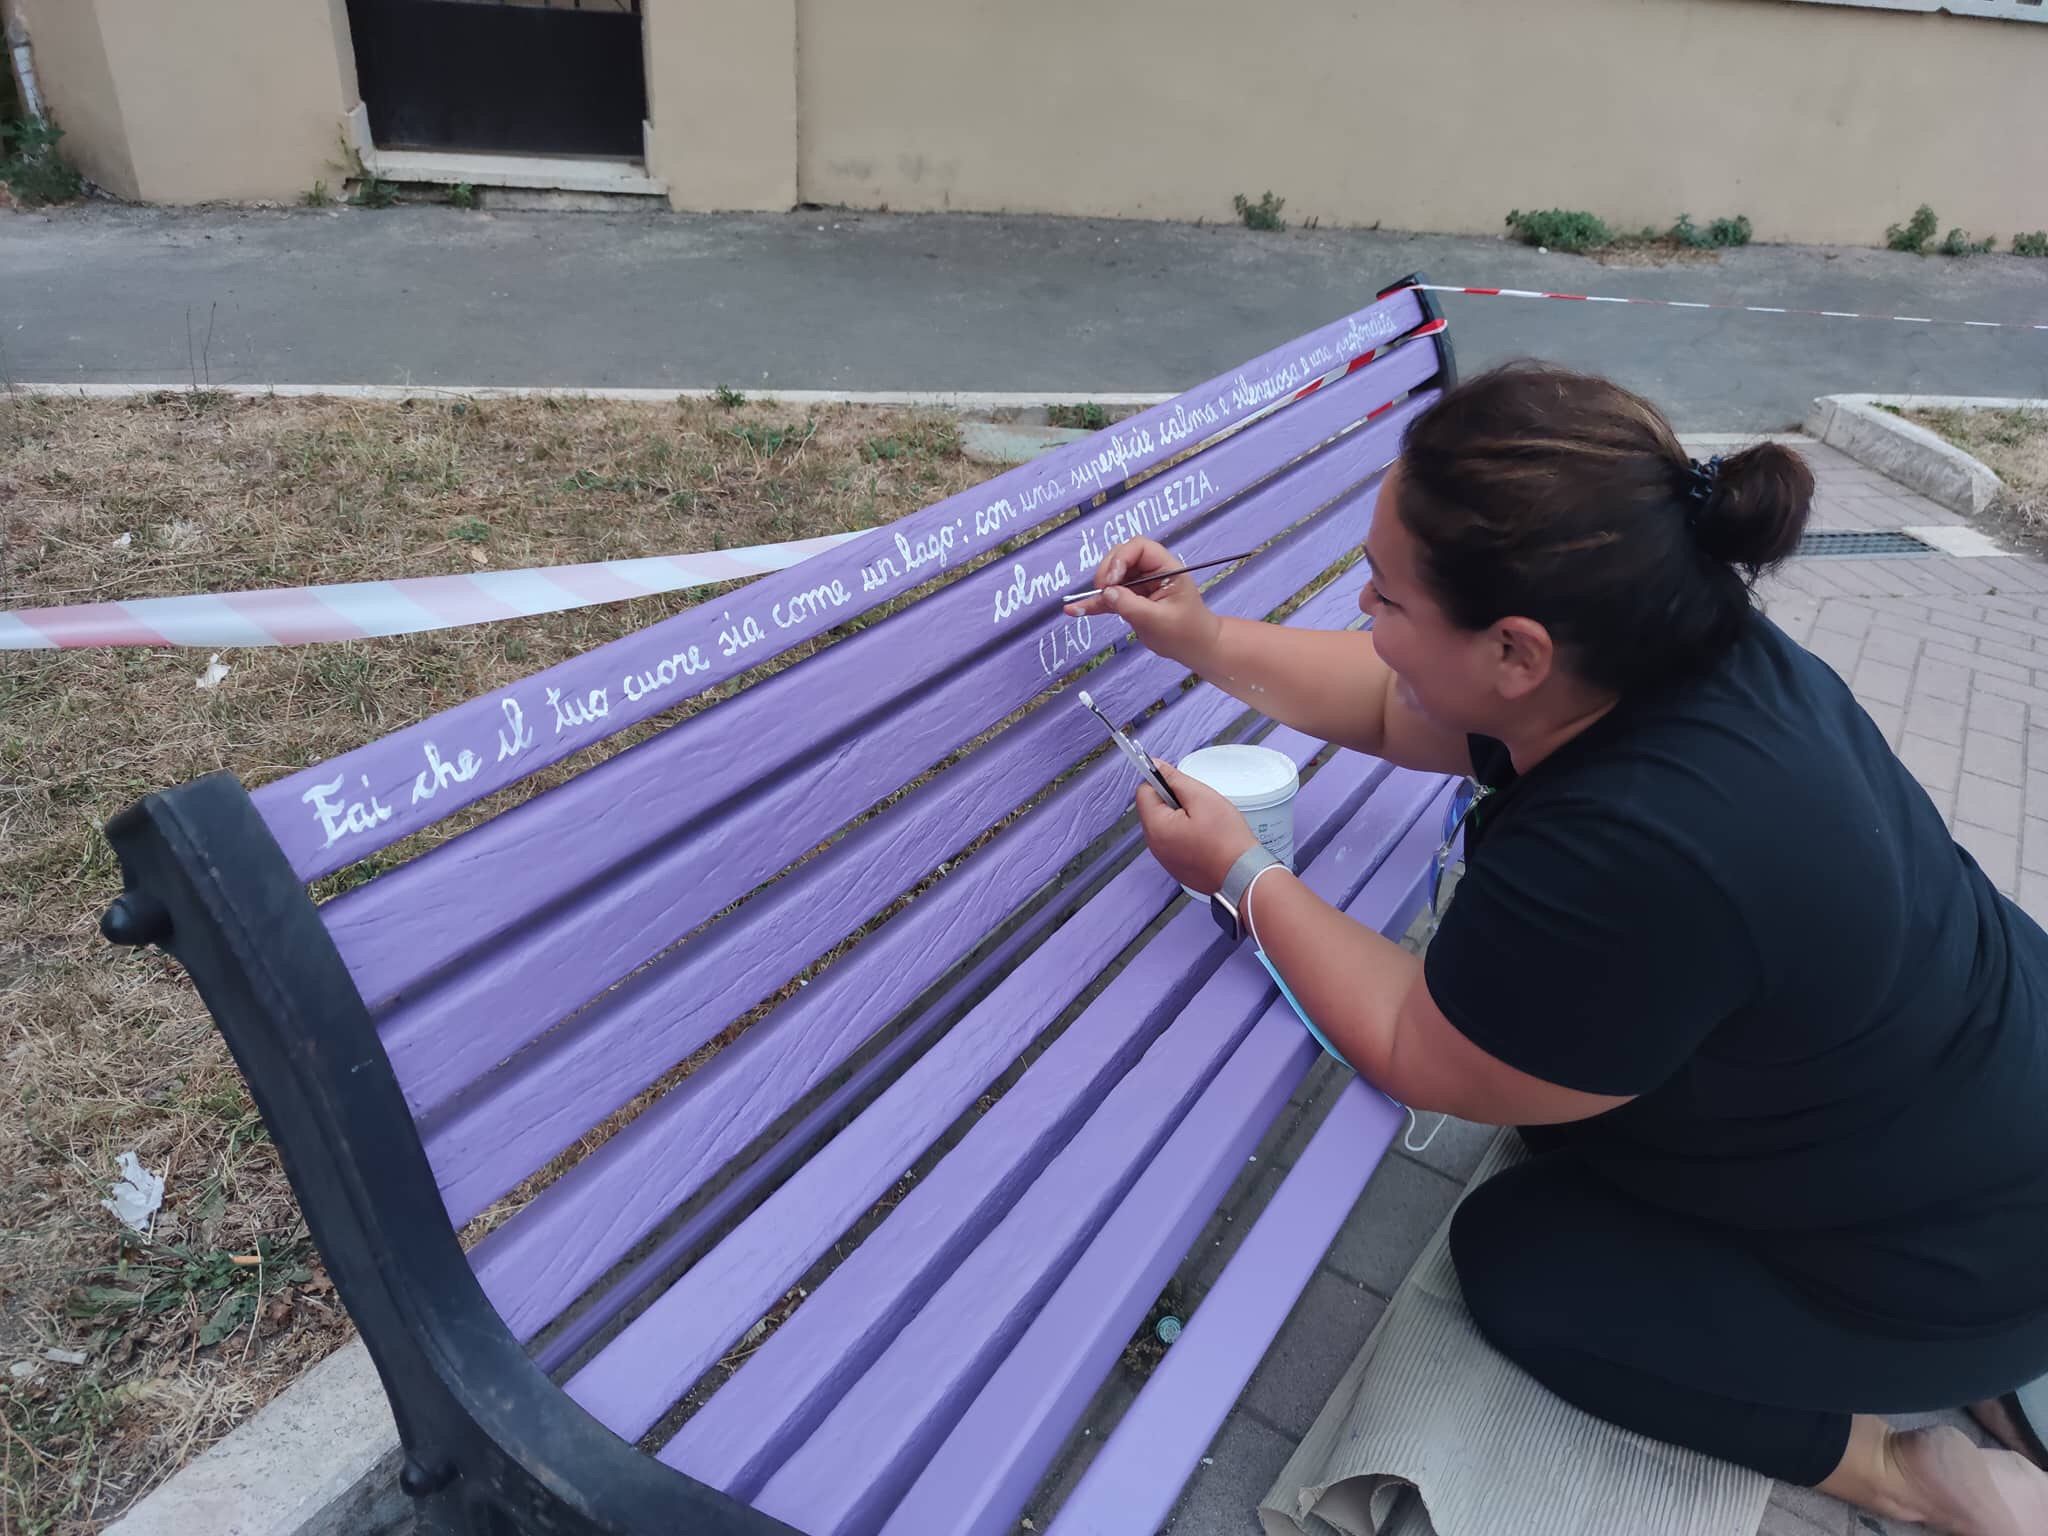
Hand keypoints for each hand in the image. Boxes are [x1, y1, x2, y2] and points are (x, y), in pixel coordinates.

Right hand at [1064, 538, 1221, 668]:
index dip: (1121, 558)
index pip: (1139, 548)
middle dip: (1108, 572)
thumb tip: (1106, 593)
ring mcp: (1140, 585)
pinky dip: (1094, 603)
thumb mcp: (1158, 620)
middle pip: (1121, 557)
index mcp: (1166, 568)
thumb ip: (1131, 605)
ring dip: (1099, 588)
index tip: (1111, 581)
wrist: (1195, 648)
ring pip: (1112, 576)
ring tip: (1086, 605)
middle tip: (1103, 592)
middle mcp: (1151, 571)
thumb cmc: (1185, 632)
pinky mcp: (1130, 600)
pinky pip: (1109, 597)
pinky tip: (1074, 610)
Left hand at [1136, 759, 1258, 895]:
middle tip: (1198, 805)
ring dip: (1180, 817)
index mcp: (1156, 827)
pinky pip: (1173, 842)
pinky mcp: (1176, 867)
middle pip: (1153, 809)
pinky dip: (1185, 835)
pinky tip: (1205, 837)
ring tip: (1205, 822)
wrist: (1243, 875)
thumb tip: (1155, 765)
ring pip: (1164, 825)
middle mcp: (1154, 845)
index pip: (1144, 791)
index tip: (1183, 785)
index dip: (1162, 782)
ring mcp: (1164, 859)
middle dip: (1172, 801)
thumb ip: (1175, 779)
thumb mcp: (1202, 798)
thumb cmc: (1226, 837)